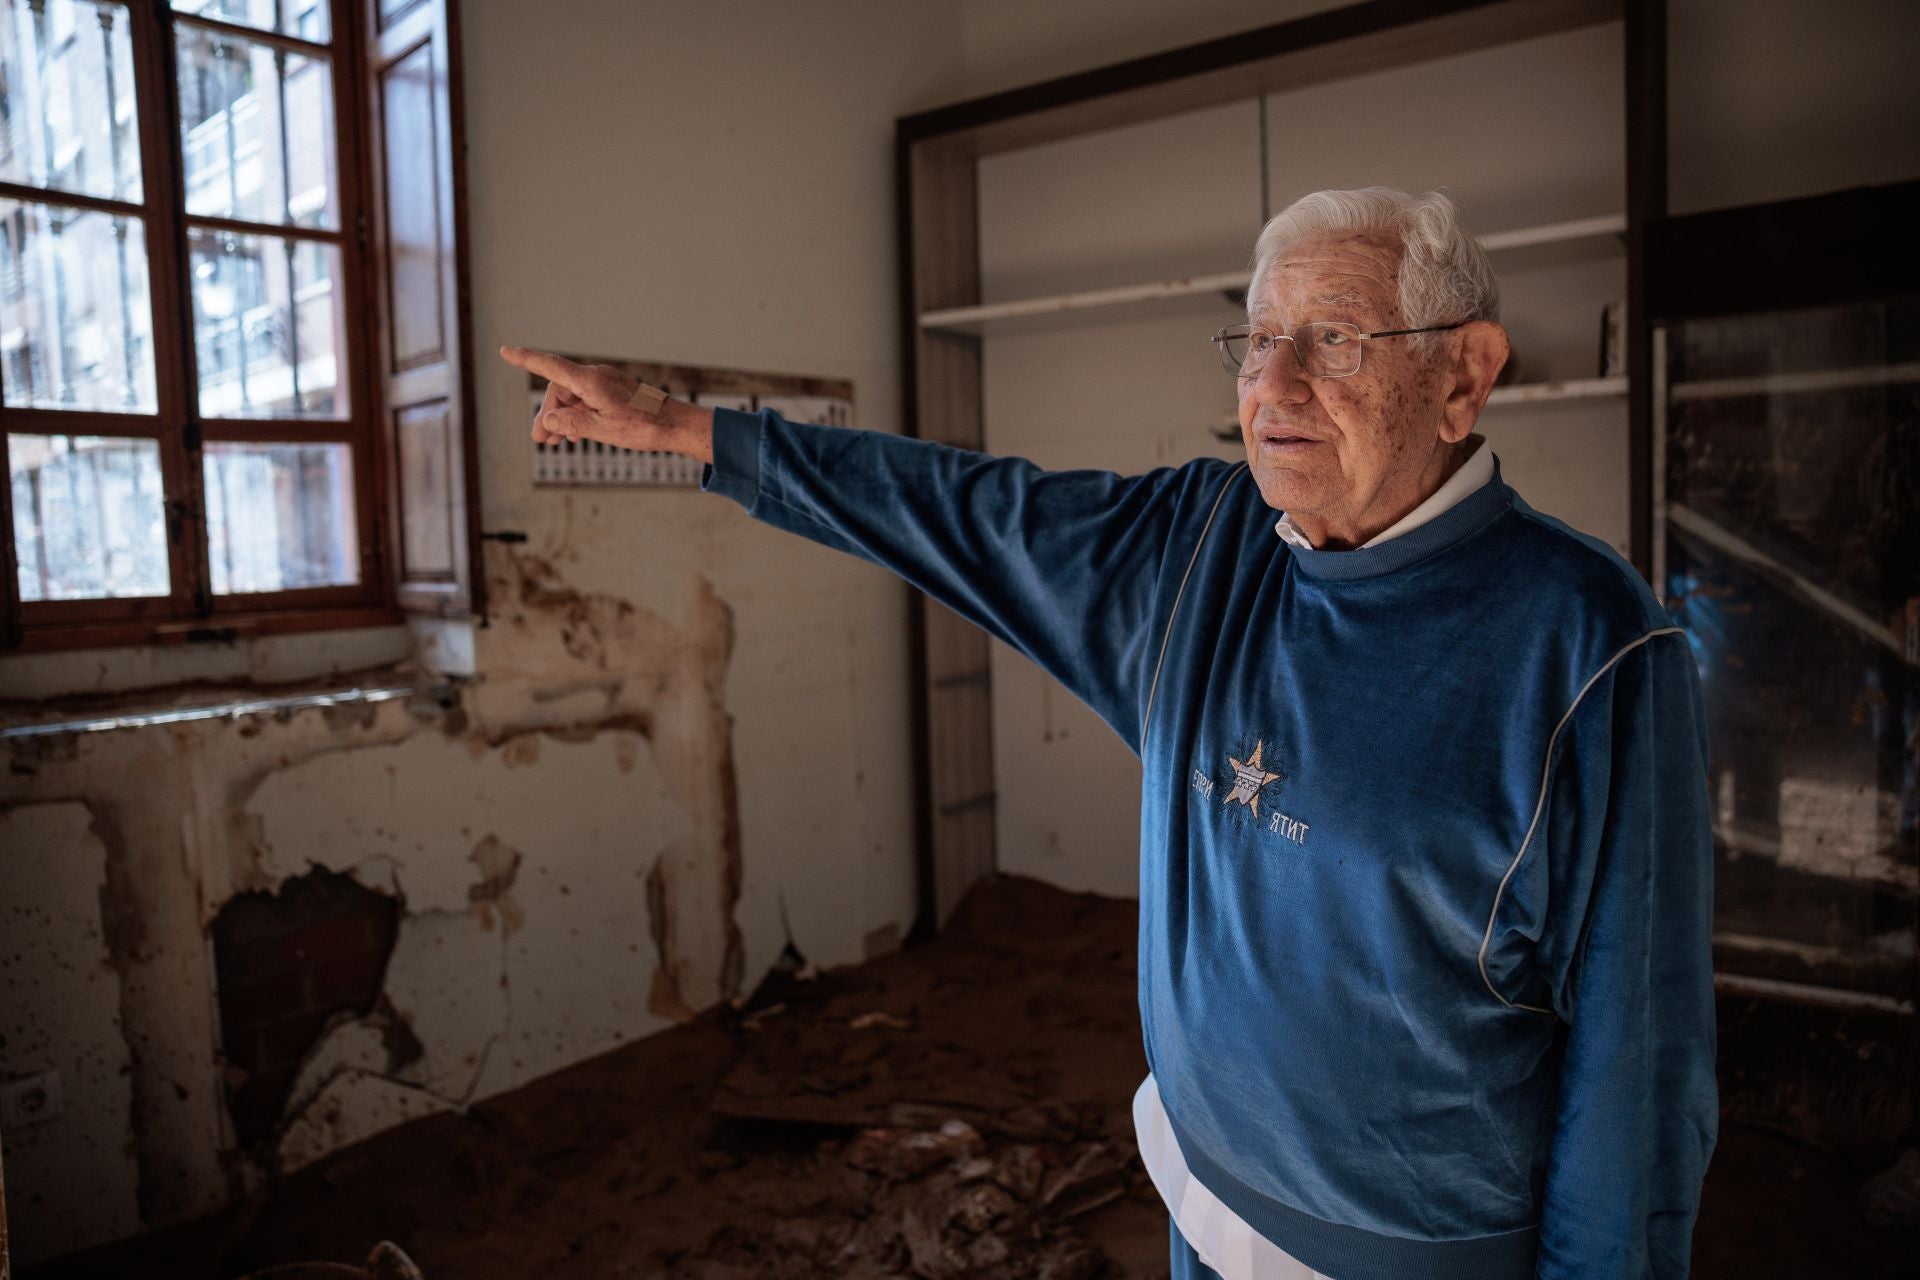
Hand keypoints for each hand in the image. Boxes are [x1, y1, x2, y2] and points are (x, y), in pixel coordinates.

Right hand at [498, 346, 713, 462]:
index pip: (550, 366)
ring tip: (554, 442)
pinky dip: (577, 415)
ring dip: (561, 418)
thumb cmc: (642, 427)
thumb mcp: (600, 429)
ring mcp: (606, 384)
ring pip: (573, 398)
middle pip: (560, 391)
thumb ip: (570, 422)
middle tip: (540, 441)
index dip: (526, 359)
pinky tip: (573, 434)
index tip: (506, 352)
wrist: (675, 425)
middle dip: (548, 415)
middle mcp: (596, 377)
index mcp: (590, 381)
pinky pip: (587, 400)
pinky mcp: (614, 392)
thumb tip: (548, 420)